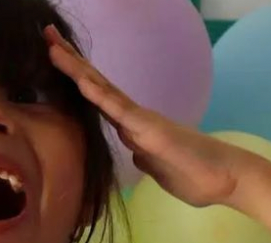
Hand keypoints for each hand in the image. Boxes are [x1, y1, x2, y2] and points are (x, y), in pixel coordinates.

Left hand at [43, 24, 244, 208]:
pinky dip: (98, 95)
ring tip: (52, 45)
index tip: (56, 61)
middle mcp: (135, 117)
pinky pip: (119, 109)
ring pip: (101, 90)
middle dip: (70, 62)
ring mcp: (141, 121)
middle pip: (96, 86)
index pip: (99, 100)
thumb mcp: (159, 170)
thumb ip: (145, 157)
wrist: (224, 179)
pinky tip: (80, 80)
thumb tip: (135, 151)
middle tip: (47, 35)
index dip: (78, 80)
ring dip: (76, 69)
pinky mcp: (150, 130)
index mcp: (135, 128)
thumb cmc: (195, 177)